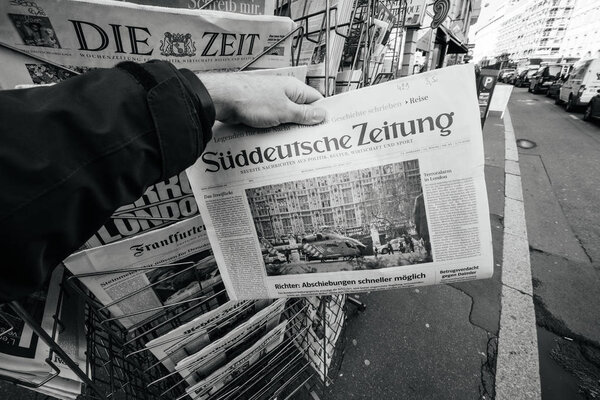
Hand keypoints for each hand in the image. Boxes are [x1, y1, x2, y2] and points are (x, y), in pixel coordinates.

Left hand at [197, 73, 326, 127]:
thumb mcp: (285, 110)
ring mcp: (270, 101)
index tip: (327, 127)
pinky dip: (275, 130)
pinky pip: (272, 121)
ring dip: (288, 129)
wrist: (223, 99)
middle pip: (300, 110)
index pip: (315, 100)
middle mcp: (282, 92)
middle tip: (311, 139)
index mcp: (293, 88)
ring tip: (293, 142)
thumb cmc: (252, 99)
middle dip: (305, 125)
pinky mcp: (258, 110)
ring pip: (286, 117)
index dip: (322, 113)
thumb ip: (304, 114)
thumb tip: (321, 114)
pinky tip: (276, 139)